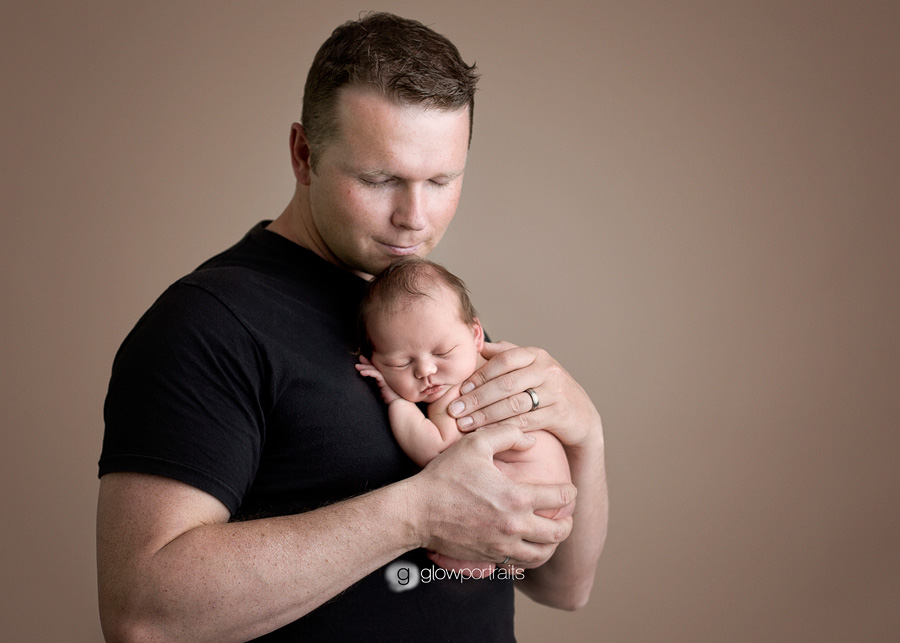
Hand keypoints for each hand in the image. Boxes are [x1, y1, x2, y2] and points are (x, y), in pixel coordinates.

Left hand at [356, 355, 400, 403]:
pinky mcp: (385, 380)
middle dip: (366, 362)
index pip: (377, 369)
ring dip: (365, 367)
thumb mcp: (382, 392)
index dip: (370, 364)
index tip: (362, 361)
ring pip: (374, 369)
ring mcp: (386, 377)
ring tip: (357, 366)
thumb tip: (372, 387)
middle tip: (360, 358)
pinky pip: (376, 374)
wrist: (399, 404)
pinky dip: (368, 372)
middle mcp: (386, 375)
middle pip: (375, 367)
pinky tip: (362, 372)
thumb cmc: (392, 399)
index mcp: (385, 378)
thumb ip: (378, 388)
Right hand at [408, 425, 575, 567]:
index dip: (570, 493)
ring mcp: (501, 545)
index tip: (569, 489)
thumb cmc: (444, 476)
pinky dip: (530, 556)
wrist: (417, 512)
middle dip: (567, 522)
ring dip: (552, 543)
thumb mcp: (475, 444)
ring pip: (542, 554)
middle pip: (558, 532)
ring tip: (551, 532)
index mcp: (515, 497)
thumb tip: (531, 440)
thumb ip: (507, 434)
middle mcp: (513, 525)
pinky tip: (527, 544)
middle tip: (565, 515)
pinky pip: (520, 564)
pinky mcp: (489, 557)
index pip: (559, 499)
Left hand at [448, 341, 601, 448]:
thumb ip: (506, 354)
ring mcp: (555, 392)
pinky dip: (502, 427)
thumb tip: (478, 344)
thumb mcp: (531, 367)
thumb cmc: (547, 388)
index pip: (503, 360)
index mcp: (536, 355)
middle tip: (455, 410)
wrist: (581, 414)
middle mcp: (547, 370)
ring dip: (485, 416)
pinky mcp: (559, 414)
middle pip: (506, 384)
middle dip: (477, 398)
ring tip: (465, 424)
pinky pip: (526, 421)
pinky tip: (485, 433)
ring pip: (513, 404)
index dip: (480, 375)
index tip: (460, 389)